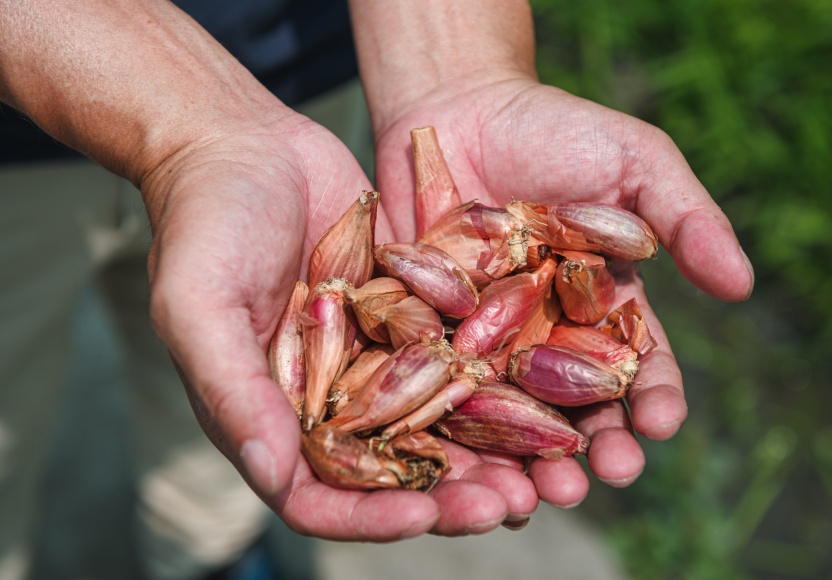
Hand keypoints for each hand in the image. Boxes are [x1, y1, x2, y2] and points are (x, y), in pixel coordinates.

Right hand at [142, 113, 549, 537]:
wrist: (247, 143)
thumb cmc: (203, 221)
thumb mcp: (198, 304)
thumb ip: (231, 389)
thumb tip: (272, 476)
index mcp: (269, 414)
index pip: (317, 494)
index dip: (368, 517)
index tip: (422, 516)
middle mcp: (326, 398)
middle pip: (391, 472)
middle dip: (450, 496)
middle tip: (508, 504)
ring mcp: (371, 357)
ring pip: (437, 422)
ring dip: (488, 451)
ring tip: (545, 465)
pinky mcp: (409, 314)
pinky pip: (456, 356)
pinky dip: (496, 378)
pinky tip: (544, 386)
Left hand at [370, 76, 754, 500]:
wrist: (456, 107)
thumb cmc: (553, 129)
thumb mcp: (633, 160)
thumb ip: (685, 218)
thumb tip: (742, 286)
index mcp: (605, 306)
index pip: (639, 365)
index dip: (655, 397)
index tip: (660, 422)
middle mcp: (549, 335)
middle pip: (578, 409)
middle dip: (596, 448)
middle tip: (604, 477)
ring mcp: (490, 340)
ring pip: (512, 417)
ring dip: (528, 460)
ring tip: (538, 494)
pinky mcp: (433, 334)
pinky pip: (444, 389)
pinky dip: (454, 430)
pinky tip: (463, 461)